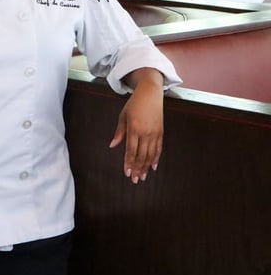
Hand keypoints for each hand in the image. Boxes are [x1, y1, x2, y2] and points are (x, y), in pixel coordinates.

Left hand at [109, 68, 163, 183]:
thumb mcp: (123, 116)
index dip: (129, 163)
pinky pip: (159, 148)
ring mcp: (155, 133)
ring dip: (146, 167)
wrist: (150, 93)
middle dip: (137, 169)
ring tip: (142, 177)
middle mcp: (145, 132)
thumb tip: (113, 145)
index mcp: (134, 128)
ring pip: (150, 154)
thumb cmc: (134, 104)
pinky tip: (153, 167)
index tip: (127, 173)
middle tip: (135, 180)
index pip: (131, 150)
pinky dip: (156, 158)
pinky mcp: (161, 132)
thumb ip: (119, 132)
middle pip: (141, 155)